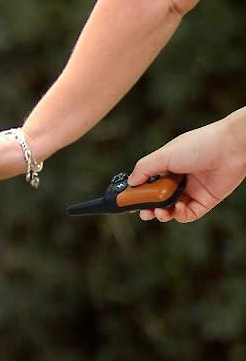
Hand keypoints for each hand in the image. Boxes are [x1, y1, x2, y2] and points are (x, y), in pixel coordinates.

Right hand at [129, 109, 245, 222]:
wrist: (231, 147)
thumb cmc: (199, 145)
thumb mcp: (164, 155)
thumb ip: (144, 168)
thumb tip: (130, 183)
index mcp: (168, 168)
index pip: (148, 185)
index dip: (138, 195)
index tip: (129, 201)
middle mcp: (179, 180)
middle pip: (158, 201)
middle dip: (148, 209)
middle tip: (144, 213)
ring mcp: (191, 192)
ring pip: (171, 210)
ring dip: (162, 214)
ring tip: (159, 212)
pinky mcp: (205, 201)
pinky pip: (187, 215)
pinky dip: (179, 215)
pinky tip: (177, 207)